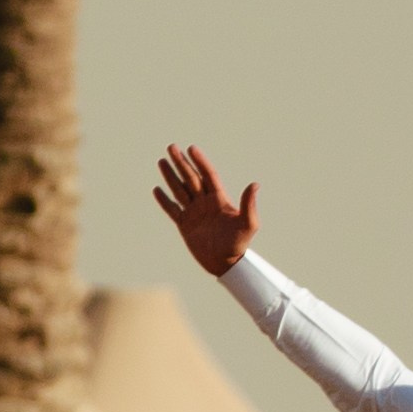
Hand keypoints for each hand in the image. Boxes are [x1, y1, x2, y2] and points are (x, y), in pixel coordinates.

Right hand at [154, 144, 259, 275]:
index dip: (200, 161)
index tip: (191, 148)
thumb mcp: (248, 224)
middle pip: (191, 178)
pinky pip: (172, 210)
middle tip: (172, 146)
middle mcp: (205, 203)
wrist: (226, 264)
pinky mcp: (185, 225)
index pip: (208, 175)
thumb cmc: (239, 244)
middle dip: (181, 163)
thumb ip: (249, 205)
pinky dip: (164, 201)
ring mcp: (194, 213)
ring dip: (170, 176)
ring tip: (161, 161)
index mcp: (219, 200)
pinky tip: (157, 189)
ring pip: (179, 190)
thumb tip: (255, 184)